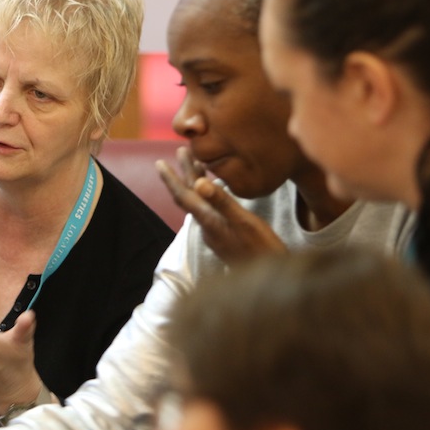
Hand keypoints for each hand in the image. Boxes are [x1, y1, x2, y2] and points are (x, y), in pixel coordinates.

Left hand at [156, 147, 286, 264]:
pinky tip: (213, 190)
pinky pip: (208, 210)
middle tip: (180, 151)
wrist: (270, 279)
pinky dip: (206, 194)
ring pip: (198, 203)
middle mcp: (207, 227)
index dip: (171, 179)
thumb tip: (199, 183)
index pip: (183, 196)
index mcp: (209, 220)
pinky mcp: (223, 236)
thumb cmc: (261, 248)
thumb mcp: (243, 221)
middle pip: (189, 197)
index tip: (159, 163)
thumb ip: (222, 202)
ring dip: (194, 182)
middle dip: (183, 173)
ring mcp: (214, 233)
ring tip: (195, 163)